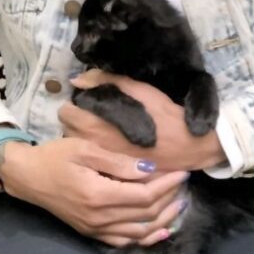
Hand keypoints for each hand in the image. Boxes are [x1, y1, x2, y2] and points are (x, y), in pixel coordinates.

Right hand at [0, 137, 189, 247]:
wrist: (27, 176)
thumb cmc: (55, 155)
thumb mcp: (86, 148)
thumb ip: (118, 162)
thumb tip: (149, 169)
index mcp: (98, 195)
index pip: (144, 195)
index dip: (167, 185)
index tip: (182, 172)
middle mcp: (99, 218)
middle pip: (146, 215)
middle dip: (170, 199)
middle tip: (184, 183)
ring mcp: (95, 229)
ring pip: (140, 232)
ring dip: (164, 219)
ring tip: (180, 203)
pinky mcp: (91, 233)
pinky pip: (125, 241)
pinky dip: (146, 237)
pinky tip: (160, 230)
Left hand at [60, 70, 226, 172]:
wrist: (187, 147)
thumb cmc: (162, 116)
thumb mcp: (138, 90)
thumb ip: (104, 81)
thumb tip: (77, 80)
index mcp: (95, 125)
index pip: (65, 113)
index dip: (74, 104)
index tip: (86, 102)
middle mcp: (93, 146)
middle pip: (69, 130)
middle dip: (76, 120)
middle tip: (92, 115)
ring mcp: (102, 162)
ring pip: (79, 146)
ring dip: (83, 136)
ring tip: (100, 130)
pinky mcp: (112, 173)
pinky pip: (93, 159)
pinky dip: (95, 151)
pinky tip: (109, 146)